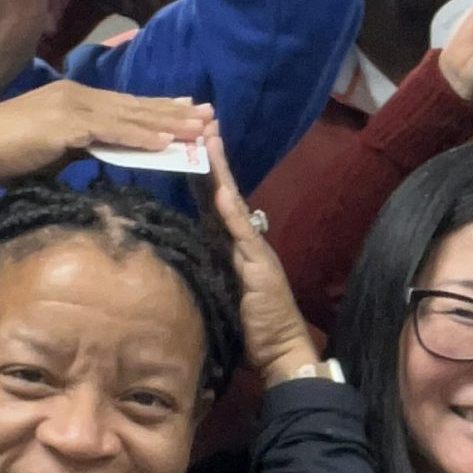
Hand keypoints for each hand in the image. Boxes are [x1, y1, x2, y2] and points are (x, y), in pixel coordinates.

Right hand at [0, 79, 209, 181]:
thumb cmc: (3, 152)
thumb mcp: (54, 151)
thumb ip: (81, 150)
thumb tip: (103, 159)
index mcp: (78, 102)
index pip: (129, 106)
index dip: (161, 110)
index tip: (191, 113)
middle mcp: (80, 98)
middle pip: (138, 108)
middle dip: (176, 114)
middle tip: (211, 116)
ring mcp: (74, 108)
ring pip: (131, 118)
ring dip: (168, 125)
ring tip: (200, 130)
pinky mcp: (65, 125)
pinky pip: (110, 132)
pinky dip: (139, 137)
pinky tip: (164, 144)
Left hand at [204, 135, 319, 386]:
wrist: (282, 349)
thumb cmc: (253, 326)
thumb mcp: (223, 291)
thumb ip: (212, 267)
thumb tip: (190, 246)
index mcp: (233, 245)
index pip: (215, 201)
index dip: (204, 172)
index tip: (193, 143)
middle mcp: (244, 241)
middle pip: (224, 192)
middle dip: (214, 158)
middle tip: (202, 123)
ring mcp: (253, 251)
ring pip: (232, 204)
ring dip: (221, 172)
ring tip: (210, 141)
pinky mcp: (259, 266)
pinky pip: (241, 235)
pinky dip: (232, 212)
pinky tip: (222, 191)